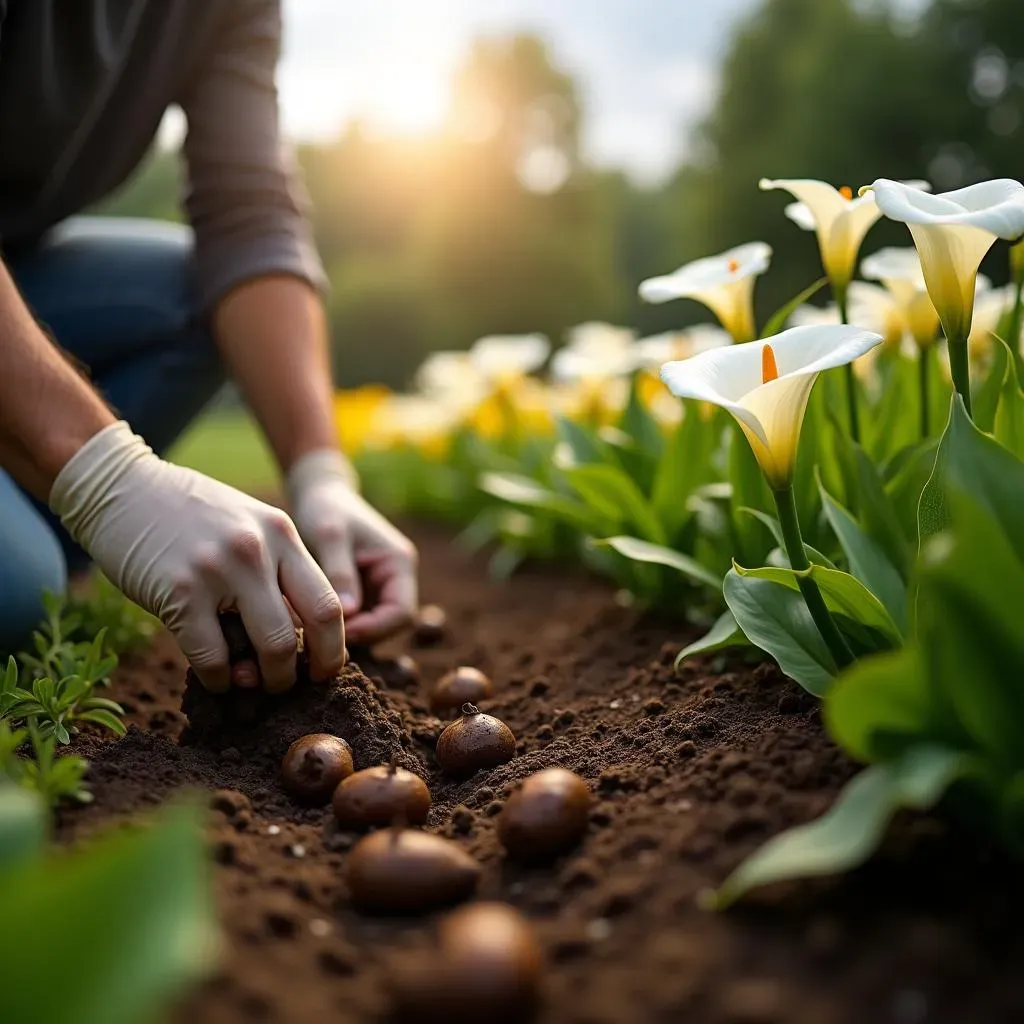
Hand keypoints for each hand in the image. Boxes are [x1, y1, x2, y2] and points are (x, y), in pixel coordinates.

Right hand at [49, 423, 344, 691]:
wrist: (122, 488)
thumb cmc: (188, 516)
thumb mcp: (247, 525)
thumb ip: (275, 569)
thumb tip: (297, 639)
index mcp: (282, 533)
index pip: (329, 600)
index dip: (334, 644)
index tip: (326, 668)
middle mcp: (260, 548)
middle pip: (314, 624)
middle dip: (306, 667)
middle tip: (289, 684)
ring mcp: (221, 569)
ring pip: (271, 647)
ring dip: (266, 679)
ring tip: (250, 682)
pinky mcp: (180, 591)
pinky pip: (213, 656)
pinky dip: (219, 679)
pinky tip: (214, 677)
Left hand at [287, 450, 417, 644]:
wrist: (319, 494)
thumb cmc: (325, 509)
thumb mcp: (329, 536)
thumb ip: (340, 572)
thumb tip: (348, 614)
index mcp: (400, 563)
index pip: (402, 613)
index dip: (374, 629)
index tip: (339, 633)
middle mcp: (396, 578)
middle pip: (391, 625)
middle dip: (361, 634)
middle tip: (322, 637)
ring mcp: (381, 586)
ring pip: (374, 626)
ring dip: (350, 633)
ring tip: (316, 630)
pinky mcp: (363, 591)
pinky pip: (359, 619)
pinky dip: (341, 626)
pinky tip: (313, 623)